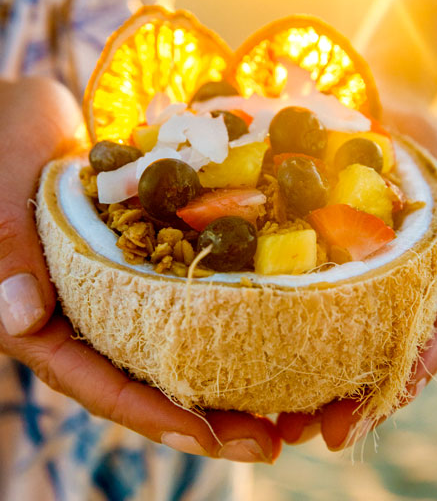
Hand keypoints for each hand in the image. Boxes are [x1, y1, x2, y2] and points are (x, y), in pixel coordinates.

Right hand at [0, 78, 280, 462]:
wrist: (28, 109)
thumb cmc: (1, 145)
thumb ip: (8, 253)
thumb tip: (19, 317)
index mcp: (43, 322)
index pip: (99, 385)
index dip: (152, 415)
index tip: (209, 438)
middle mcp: (89, 318)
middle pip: (153, 381)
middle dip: (210, 417)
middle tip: (272, 440)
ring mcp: (127, 293)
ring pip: (183, 348)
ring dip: (235, 379)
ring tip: (294, 406)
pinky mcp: (156, 263)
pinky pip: (199, 298)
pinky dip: (239, 316)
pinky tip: (287, 329)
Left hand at [275, 102, 436, 449]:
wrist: (359, 95)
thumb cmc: (404, 117)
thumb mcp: (435, 149)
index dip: (422, 364)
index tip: (383, 403)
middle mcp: (420, 275)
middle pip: (404, 346)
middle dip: (369, 396)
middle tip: (325, 433)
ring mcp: (379, 277)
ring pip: (364, 341)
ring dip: (332, 385)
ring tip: (288, 425)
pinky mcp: (341, 271)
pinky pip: (326, 315)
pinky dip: (302, 345)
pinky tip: (268, 373)